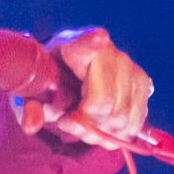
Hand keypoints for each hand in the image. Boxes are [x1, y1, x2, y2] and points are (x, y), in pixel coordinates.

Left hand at [16, 28, 156, 151]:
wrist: (69, 78)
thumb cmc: (48, 83)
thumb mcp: (32, 96)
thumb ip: (30, 108)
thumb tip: (31, 125)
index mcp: (73, 45)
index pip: (86, 43)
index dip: (92, 42)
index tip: (98, 38)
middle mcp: (108, 52)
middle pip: (105, 102)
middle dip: (86, 124)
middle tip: (68, 121)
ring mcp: (130, 67)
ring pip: (121, 117)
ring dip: (100, 133)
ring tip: (84, 125)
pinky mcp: (142, 84)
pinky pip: (135, 122)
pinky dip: (118, 134)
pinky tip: (102, 127)